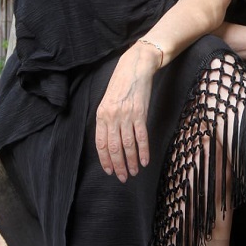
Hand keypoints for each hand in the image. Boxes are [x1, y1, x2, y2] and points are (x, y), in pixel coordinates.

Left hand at [95, 44, 157, 180]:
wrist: (135, 67)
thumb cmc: (121, 84)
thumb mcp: (107, 101)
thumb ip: (107, 119)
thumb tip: (109, 140)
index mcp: (101, 115)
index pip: (101, 143)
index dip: (105, 159)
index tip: (109, 171)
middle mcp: (112, 117)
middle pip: (114, 148)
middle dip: (118, 166)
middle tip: (123, 177)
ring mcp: (126, 116)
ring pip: (128, 145)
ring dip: (131, 162)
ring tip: (134, 172)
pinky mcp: (140, 114)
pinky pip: (141, 137)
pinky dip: (143, 151)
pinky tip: (144, 161)